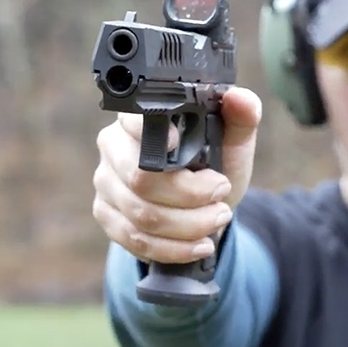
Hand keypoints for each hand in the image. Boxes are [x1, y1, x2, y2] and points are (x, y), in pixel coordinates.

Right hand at [91, 86, 261, 263]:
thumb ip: (241, 116)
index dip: (151, 136)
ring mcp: (106, 185)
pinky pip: (136, 240)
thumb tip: (240, 98)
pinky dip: (174, 247)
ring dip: (189, 224)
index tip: (178, 145)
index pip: (133, 122)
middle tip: (222, 193)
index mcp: (138, 120)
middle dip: (190, 194)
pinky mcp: (108, 217)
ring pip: (141, 214)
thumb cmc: (215, 164)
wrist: (205, 203)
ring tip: (219, 218)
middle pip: (141, 178)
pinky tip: (200, 244)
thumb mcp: (233, 142)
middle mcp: (114, 149)